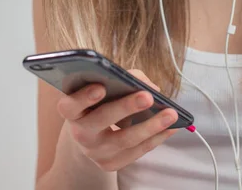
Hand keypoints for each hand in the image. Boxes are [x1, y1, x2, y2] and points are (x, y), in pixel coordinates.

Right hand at [56, 69, 178, 171]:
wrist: (90, 134)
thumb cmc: (100, 101)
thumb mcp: (104, 85)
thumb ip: (124, 78)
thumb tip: (151, 87)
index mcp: (72, 110)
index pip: (70, 105)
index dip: (84, 97)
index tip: (101, 87)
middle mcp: (80, 133)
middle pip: (101, 121)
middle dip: (126, 107)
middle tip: (148, 96)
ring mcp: (95, 152)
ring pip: (124, 139)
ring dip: (151, 126)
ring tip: (171, 114)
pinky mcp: (110, 164)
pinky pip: (136, 151)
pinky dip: (156, 138)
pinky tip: (171, 127)